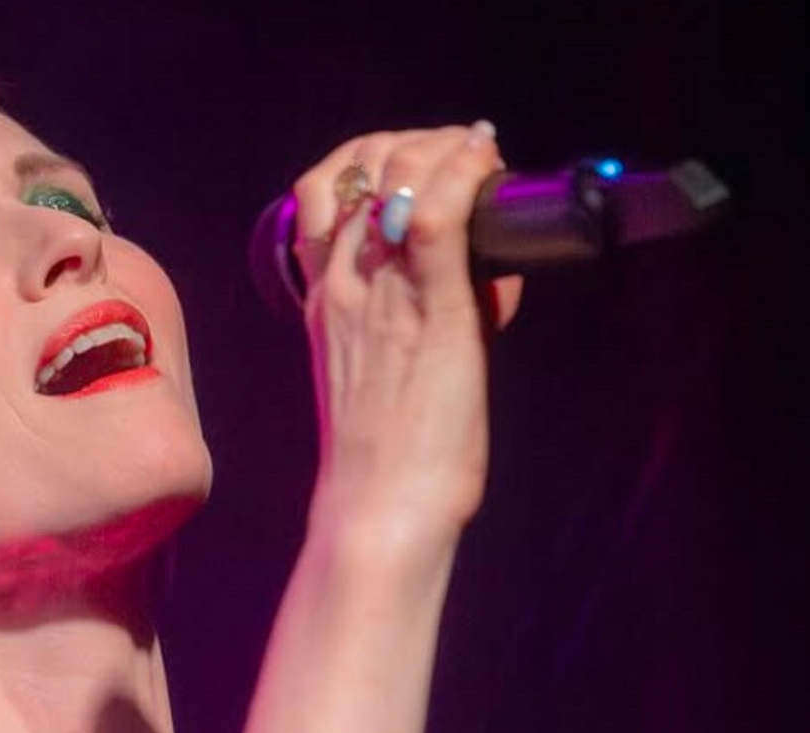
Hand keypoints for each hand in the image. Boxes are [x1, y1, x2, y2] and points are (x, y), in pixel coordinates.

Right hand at [290, 122, 521, 564]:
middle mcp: (344, 284)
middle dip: (417, 145)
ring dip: (445, 152)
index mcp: (324, 301)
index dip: (371, 161)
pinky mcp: (432, 310)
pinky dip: (465, 177)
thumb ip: (415, 318)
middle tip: (462, 160)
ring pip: (397, 174)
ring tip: (478, 165)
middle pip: (361, 167)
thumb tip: (487, 280)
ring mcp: (383, 293)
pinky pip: (437, 214)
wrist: (380, 509)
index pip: (322, 193)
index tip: (419, 170)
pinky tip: (486, 169)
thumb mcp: (379, 376)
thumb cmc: (387, 460)